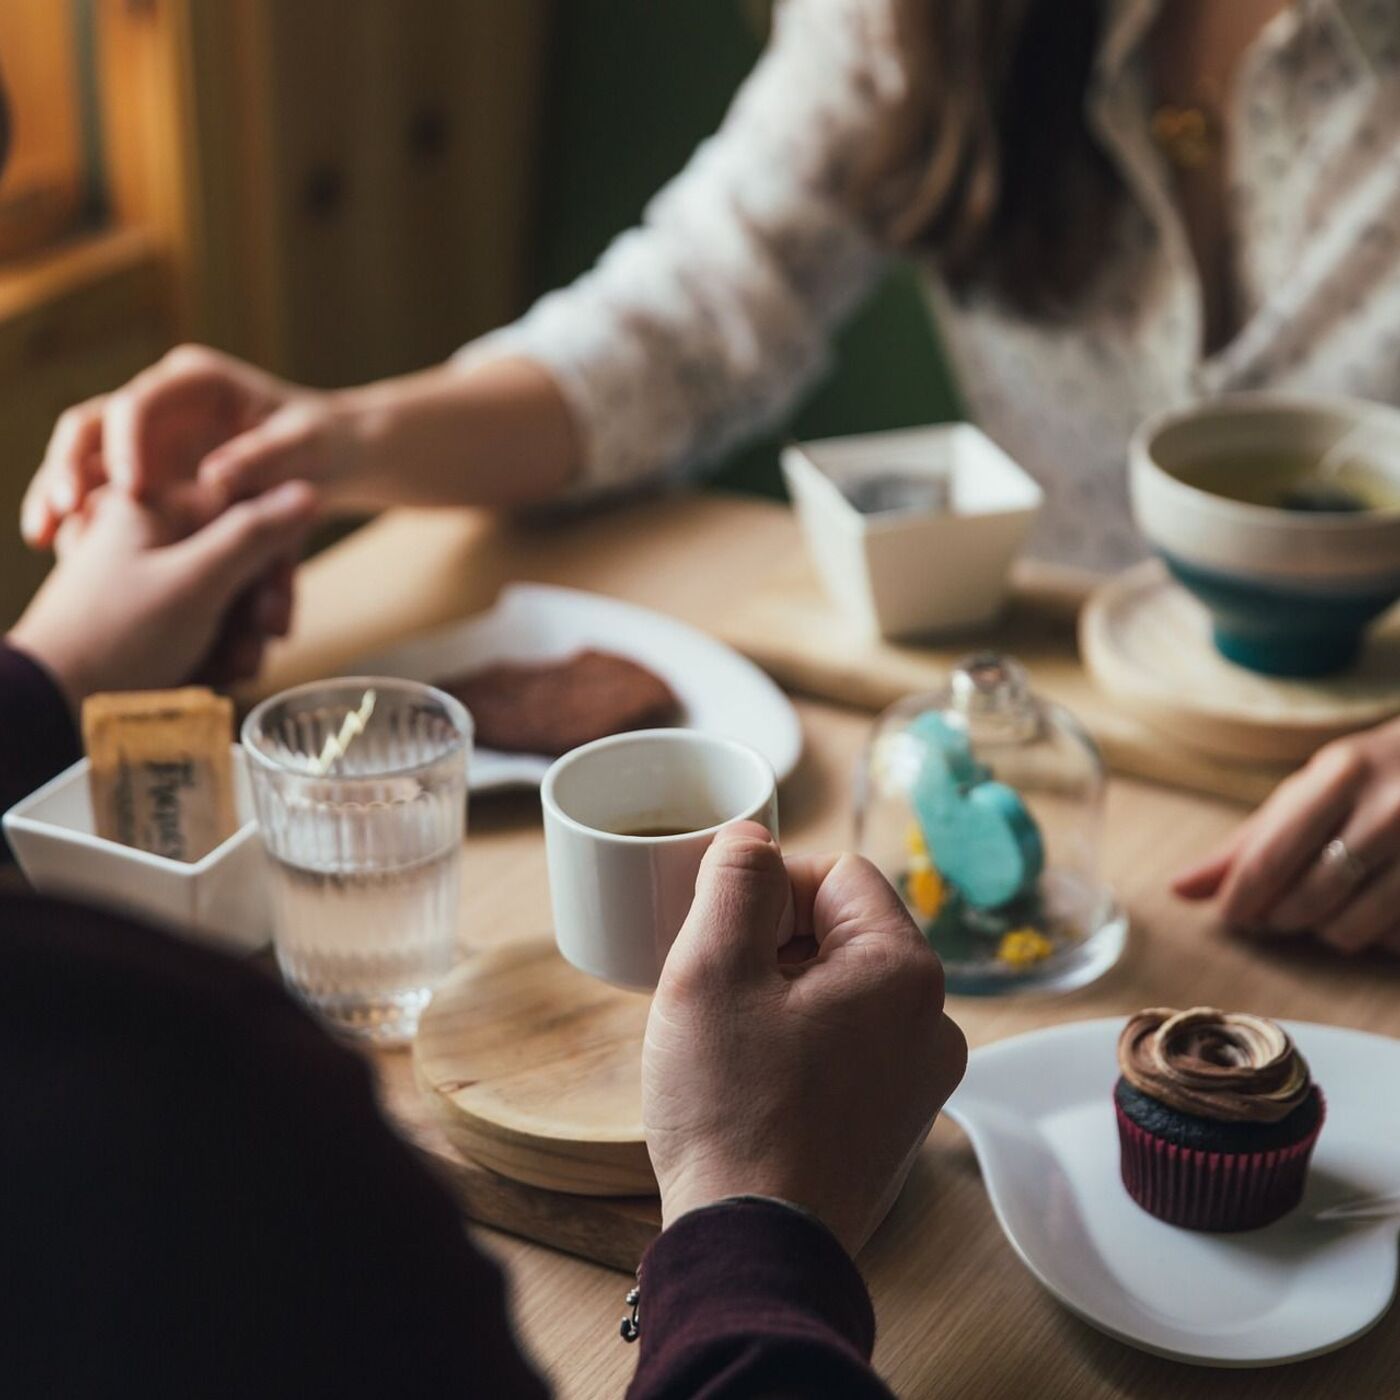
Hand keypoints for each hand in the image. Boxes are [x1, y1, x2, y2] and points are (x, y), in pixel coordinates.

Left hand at [9, 482, 317, 709]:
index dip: (271, 560)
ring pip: (226, 597)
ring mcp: (149, 577)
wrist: (51, 703)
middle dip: (255, 611)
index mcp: (154, 506)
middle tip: (260, 645)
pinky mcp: (148, 616)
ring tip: (232, 671)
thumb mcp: (196, 581)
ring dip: (241, 638)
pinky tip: (213, 676)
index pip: (244, 511)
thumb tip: (306, 489)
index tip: (273, 605)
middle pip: (239, 560)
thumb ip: (254, 534)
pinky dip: (215, 651)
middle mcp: (152, 536)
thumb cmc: (118, 636)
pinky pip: (203, 624)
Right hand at [22, 345, 350, 547]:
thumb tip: (215, 478)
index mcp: (196, 381)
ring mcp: (149, 436)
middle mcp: (162, 401)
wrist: (334, 457)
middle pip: (92, 424)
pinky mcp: (148, 470)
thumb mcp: (307, 447)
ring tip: (43, 537)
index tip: (131, 489)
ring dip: (58, 493)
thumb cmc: (325, 444)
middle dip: (69, 465)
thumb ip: (265, 457)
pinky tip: (64, 551)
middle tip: (62, 510)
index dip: (127, 443)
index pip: (140, 401)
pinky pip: (100, 491)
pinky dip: (81, 517)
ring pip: (84, 458)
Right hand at [644, 822, 966, 1256]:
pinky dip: (800, 1042)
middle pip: (843, 931)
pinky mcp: (896, 1121)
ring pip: (841, 989)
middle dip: (772, 942)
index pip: (837, 874)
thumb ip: (734, 880)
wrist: (754, 1250)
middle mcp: (933, 1020)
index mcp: (904, 970)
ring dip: (782, 993)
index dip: (769, 887)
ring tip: (728, 1038)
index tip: (720, 931)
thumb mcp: (711, 970)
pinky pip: (848, 1044)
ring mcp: (921, 1077)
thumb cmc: (732, 1109)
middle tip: (715, 988)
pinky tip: (752, 1079)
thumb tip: (751, 837)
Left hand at [1174, 718, 1399, 954]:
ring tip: (1323, 910)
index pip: (1272, 855)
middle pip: (1309, 898)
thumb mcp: (1311, 790)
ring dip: (1326, 931)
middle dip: (1280, 918)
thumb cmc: (1370, 778)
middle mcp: (1392, 809)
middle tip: (1275, 914)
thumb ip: (1247, 842)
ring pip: (1353, 928)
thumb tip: (1179, 890)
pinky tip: (1371, 910)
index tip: (1231, 916)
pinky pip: (1394, 939)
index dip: (1242, 897)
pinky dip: (1374, 936)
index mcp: (1343, 775)